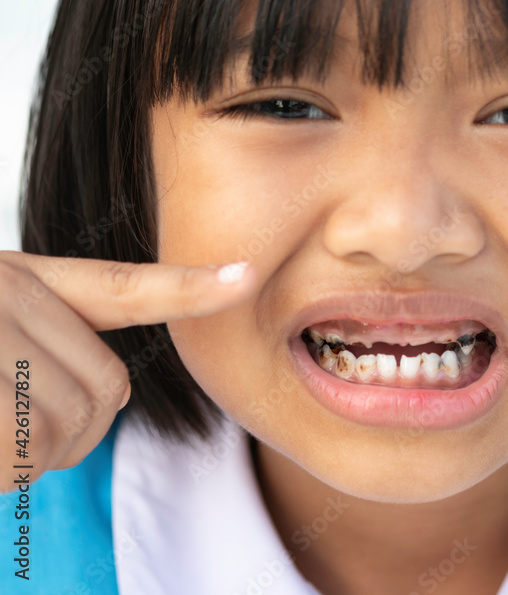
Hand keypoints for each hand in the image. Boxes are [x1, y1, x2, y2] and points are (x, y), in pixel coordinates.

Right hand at [0, 251, 254, 492]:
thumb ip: (56, 356)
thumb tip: (117, 398)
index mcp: (23, 280)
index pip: (123, 287)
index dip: (189, 288)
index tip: (247, 276)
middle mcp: (9, 283)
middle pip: (107, 385)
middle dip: (70, 434)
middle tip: (10, 435)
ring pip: (70, 420)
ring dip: (30, 456)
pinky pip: (29, 442)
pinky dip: (8, 466)